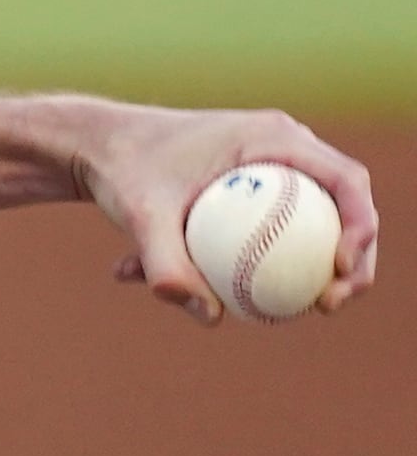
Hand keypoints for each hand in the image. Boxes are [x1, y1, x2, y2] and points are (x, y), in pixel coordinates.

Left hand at [72, 104, 379, 323]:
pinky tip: (204, 299)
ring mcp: (270, 167)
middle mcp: (282, 147)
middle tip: (327, 305)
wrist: (93, 147)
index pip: (345, 179)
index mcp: (273, 137)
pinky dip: (251, 265)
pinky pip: (273, 232)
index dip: (361, 226)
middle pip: (343, 205)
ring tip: (285, 312)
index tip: (341, 273)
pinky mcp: (252, 189)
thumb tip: (211, 317)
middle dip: (351, 260)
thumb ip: (166, 264)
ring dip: (308, 270)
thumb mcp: (138, 216)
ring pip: (312, 224)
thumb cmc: (119, 170)